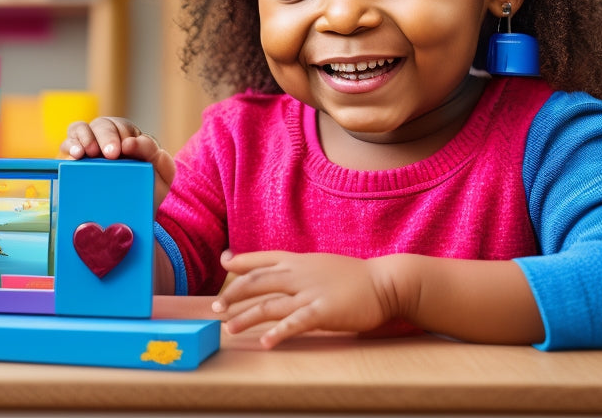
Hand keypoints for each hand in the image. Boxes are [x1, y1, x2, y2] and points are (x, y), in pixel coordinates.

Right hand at [60, 117, 174, 209]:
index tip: (127, 148)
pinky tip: (75, 156)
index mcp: (130, 140)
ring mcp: (89, 146)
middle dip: (108, 137)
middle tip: (111, 153)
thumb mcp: (161, 177)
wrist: (129, 216)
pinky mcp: (72, 156)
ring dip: (87, 137)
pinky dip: (71, 145)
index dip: (126, 135)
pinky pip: (68, 142)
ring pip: (84, 128)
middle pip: (106, 125)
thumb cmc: (146, 192)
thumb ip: (161, 160)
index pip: (128, 129)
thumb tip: (140, 146)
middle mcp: (108, 138)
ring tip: (89, 152)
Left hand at [211, 250, 398, 348]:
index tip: (222, 263)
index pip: (262, 259)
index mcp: (299, 261)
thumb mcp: (320, 264)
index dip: (240, 262)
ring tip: (229, 328)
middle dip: (234, 294)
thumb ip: (297, 267)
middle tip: (216, 307)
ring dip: (247, 317)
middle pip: (258, 281)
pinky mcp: (324, 311)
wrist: (385, 282)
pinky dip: (279, 332)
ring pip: (270, 304)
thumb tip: (277, 271)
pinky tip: (266, 342)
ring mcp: (311, 292)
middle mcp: (300, 274)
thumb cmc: (352, 277)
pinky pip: (297, 322)